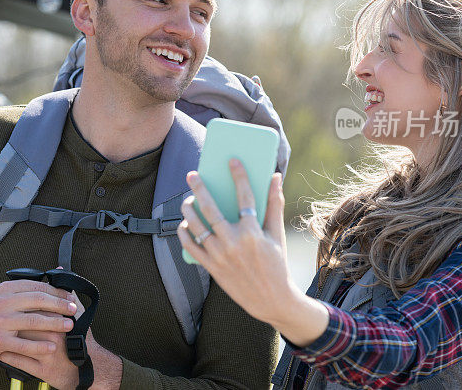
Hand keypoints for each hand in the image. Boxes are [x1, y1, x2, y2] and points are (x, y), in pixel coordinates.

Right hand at [0, 279, 77, 361]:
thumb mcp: (2, 294)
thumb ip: (25, 287)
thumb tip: (54, 275)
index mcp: (6, 289)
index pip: (37, 286)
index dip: (56, 292)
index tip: (69, 297)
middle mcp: (3, 303)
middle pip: (38, 300)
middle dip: (59, 304)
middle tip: (73, 309)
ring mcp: (0, 322)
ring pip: (33, 322)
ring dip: (54, 323)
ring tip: (69, 325)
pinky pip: (23, 345)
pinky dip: (39, 346)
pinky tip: (51, 347)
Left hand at [0, 292, 121, 389]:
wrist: (88, 369)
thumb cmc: (83, 342)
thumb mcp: (80, 315)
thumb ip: (69, 296)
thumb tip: (62, 277)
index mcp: (59, 322)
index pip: (35, 308)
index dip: (24, 305)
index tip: (15, 302)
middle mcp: (52, 337)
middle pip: (24, 323)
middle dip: (12, 319)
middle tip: (2, 315)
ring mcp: (46, 354)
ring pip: (19, 342)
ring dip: (6, 336)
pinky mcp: (41, 371)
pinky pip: (19, 361)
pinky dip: (7, 356)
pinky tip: (2, 351)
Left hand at [177, 159, 293, 327]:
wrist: (272, 300)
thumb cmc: (277, 264)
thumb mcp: (277, 235)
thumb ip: (275, 204)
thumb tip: (275, 177)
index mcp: (253, 232)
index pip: (245, 196)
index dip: (239, 176)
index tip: (232, 160)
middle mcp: (234, 243)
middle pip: (210, 209)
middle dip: (199, 188)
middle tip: (192, 174)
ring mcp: (220, 256)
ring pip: (196, 227)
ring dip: (188, 210)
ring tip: (187, 200)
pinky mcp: (211, 268)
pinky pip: (191, 247)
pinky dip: (184, 233)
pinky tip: (184, 223)